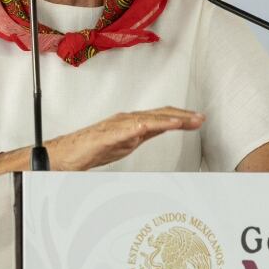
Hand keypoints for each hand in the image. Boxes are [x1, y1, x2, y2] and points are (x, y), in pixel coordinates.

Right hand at [45, 107, 204, 170]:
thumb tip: (155, 131)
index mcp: (132, 122)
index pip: (161, 117)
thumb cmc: (91, 148)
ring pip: (148, 119)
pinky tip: (156, 127)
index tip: (198, 120)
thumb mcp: (125, 143)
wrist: (67, 153)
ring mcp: (118, 126)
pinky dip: (145, 126)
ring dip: (169, 120)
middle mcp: (127, 119)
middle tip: (200, 119)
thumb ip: (139, 136)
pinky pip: (129, 129)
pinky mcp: (109, 135)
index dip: (181, 117)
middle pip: (159, 115)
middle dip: (182, 116)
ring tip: (186, 122)